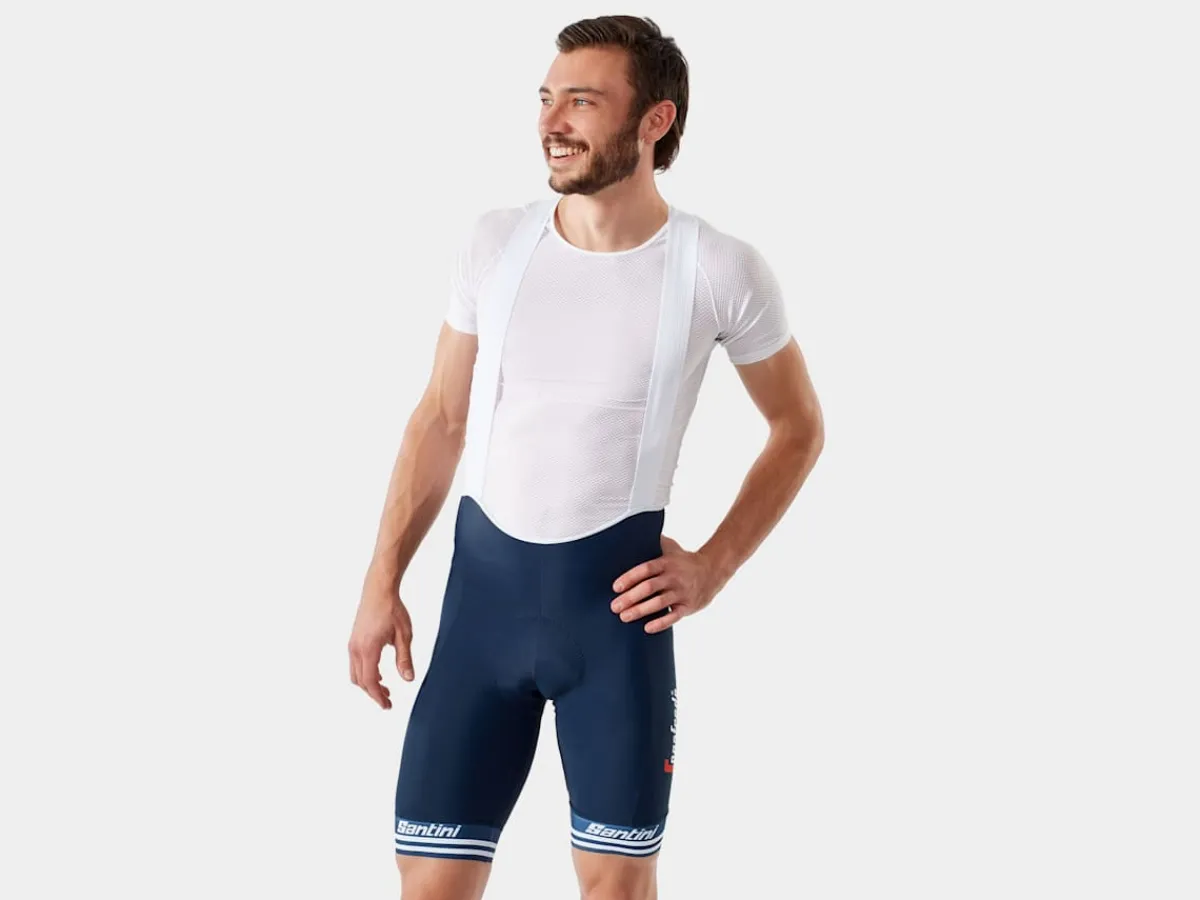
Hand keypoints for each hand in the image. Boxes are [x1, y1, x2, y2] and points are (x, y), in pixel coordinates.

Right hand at [348, 578, 413, 709]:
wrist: (378, 590)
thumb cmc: (392, 610)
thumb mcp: (404, 635)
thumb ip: (405, 658)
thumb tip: (408, 679)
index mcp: (368, 649)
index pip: (370, 681)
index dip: (378, 696)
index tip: (388, 705)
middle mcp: (356, 649)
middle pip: (360, 681)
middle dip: (373, 693)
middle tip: (388, 701)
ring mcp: (352, 644)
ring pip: (356, 674)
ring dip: (368, 684)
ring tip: (385, 689)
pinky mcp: (353, 640)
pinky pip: (355, 664)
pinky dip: (365, 674)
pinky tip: (378, 674)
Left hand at [610, 535, 722, 633]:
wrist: (712, 571)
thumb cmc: (684, 560)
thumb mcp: (671, 548)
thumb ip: (654, 542)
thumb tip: (633, 530)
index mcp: (667, 562)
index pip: (646, 569)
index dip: (630, 577)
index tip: (616, 587)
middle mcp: (674, 577)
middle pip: (649, 587)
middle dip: (630, 598)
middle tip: (614, 606)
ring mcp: (682, 592)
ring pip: (659, 603)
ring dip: (640, 611)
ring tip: (624, 617)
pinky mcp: (688, 606)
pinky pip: (674, 616)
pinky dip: (660, 623)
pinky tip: (647, 628)